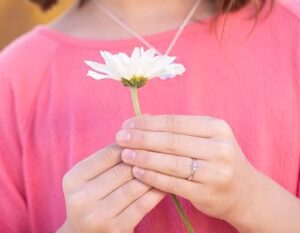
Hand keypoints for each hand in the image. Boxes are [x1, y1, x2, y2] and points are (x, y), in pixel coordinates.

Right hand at [58, 144, 165, 232]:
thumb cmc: (92, 198)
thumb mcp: (90, 178)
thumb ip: (108, 160)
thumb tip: (137, 134)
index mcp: (73, 179)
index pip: (108, 154)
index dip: (131, 144)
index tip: (148, 136)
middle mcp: (81, 198)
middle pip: (122, 170)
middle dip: (145, 158)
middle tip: (164, 148)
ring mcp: (98, 216)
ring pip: (134, 187)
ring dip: (154, 174)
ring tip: (168, 163)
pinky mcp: (116, 229)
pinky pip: (142, 205)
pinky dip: (156, 192)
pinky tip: (166, 183)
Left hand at [116, 115, 258, 221]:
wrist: (244, 192)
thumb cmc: (217, 160)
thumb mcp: (206, 138)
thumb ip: (179, 129)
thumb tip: (142, 119)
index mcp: (217, 127)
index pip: (175, 122)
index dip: (147, 123)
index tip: (127, 124)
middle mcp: (219, 148)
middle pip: (171, 141)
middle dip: (141, 138)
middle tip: (120, 138)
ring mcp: (215, 172)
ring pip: (170, 162)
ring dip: (143, 158)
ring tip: (124, 154)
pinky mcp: (207, 193)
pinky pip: (172, 183)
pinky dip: (152, 177)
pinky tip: (137, 172)